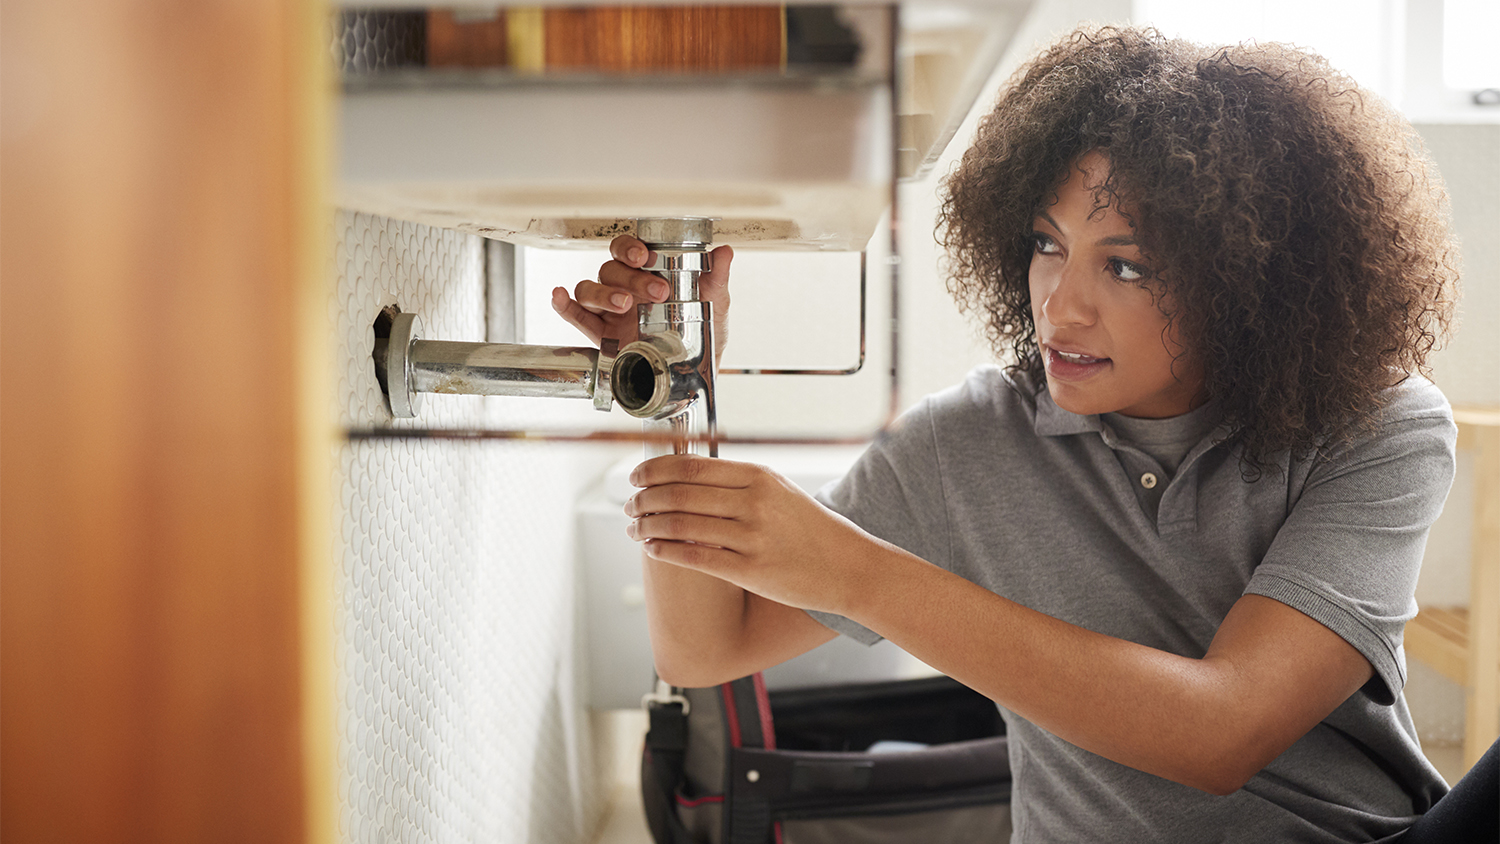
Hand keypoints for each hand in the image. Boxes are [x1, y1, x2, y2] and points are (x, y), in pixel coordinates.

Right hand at [550, 234, 733, 361]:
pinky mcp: (600, 335)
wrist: (695, 374)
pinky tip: (559, 296)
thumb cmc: (703, 333)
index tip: (644, 257)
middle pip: (609, 269)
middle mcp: (624, 287)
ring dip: (602, 293)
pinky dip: (564, 305)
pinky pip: (575, 315)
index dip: (630, 248)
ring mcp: (610, 311)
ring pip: (590, 289)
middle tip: (655, 293)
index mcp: (648, 273)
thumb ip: (716, 278)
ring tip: (624, 306)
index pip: (628, 250)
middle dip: (629, 278)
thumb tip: (724, 252)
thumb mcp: (715, 303)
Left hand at [623, 455, 878, 613]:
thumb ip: (739, 482)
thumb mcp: (779, 491)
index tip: (636, 476)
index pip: (689, 465)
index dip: (653, 470)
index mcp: (758, 476)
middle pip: (678, 493)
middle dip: (643, 499)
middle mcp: (753, 502)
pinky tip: (651, 549)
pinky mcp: (749, 570)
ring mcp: (751, 536)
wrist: (850, 567)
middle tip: (629, 504)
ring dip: (647, 525)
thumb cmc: (812, 530)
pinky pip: (694, 556)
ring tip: (633, 528)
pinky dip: (664, 550)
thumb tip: (688, 474)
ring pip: (680, 525)